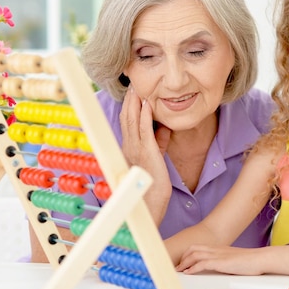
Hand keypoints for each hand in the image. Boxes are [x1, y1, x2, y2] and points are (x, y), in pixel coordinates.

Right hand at [120, 87, 171, 223]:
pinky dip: (144, 115)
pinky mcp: (146, 153)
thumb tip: (163, 128)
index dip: (129, 105)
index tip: (133, 91)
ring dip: (135, 102)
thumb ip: (158, 142)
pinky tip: (147, 103)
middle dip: (130, 99)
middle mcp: (129, 147)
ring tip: (137, 87)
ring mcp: (135, 149)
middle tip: (133, 83)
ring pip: (132, 120)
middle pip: (126, 117)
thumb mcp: (157, 157)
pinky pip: (143, 130)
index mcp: (129, 148)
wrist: (149, 205)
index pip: (127, 122)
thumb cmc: (153, 184)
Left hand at [176, 245, 263, 275]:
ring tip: (178, 270)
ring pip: (194, 255)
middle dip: (182, 258)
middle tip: (177, 267)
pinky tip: (188, 273)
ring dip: (184, 263)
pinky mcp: (220, 262)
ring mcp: (217, 255)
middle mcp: (215, 249)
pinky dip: (192, 267)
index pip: (197, 247)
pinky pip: (202, 263)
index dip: (187, 254)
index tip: (181, 262)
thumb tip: (218, 267)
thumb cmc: (249, 261)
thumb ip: (223, 261)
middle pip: (192, 249)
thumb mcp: (232, 259)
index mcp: (218, 248)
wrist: (259, 259)